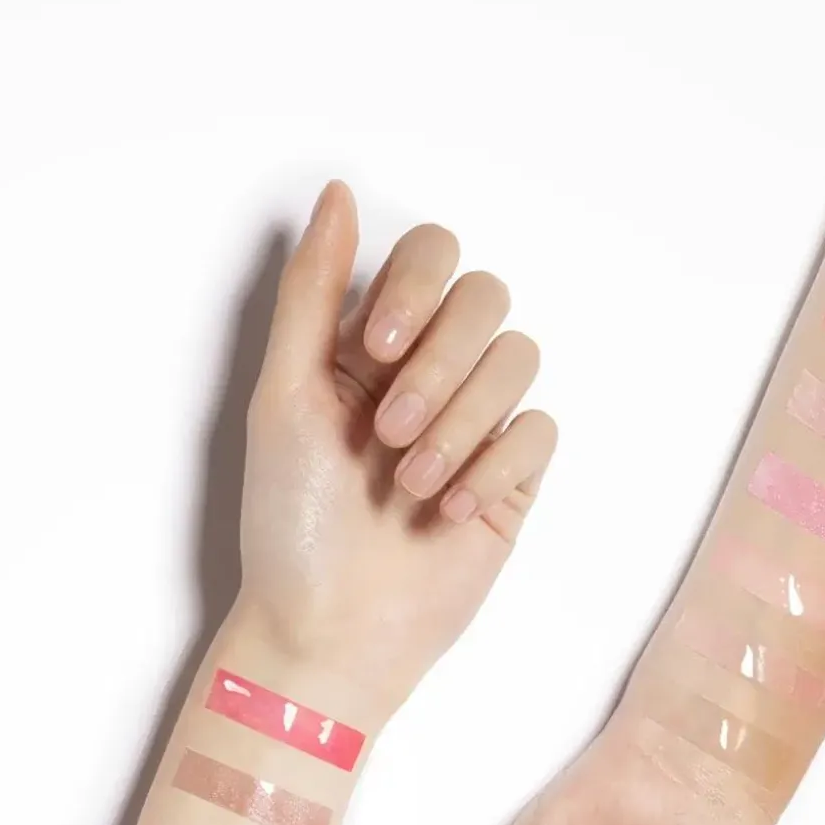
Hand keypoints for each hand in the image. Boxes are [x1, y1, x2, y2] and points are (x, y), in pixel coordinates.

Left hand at [238, 181, 556, 711]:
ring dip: (464, 421)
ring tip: (414, 486)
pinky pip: (540, 429)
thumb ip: (313, 292)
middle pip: (485, 298)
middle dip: (441, 365)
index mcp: (369, 344)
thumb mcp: (283, 397)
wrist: (330, 632)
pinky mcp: (512, 479)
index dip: (417, 287)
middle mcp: (428, 372)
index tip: (378, 346)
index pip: (430, 256)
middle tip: (391, 434)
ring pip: (518, 359)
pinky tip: (451, 509)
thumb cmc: (291, 524)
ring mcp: (475, 424)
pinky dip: (496, 465)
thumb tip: (336, 193)